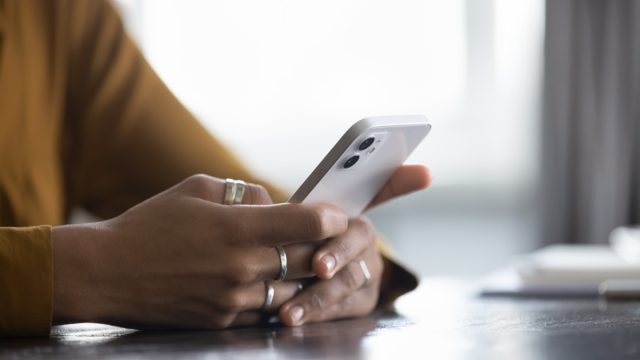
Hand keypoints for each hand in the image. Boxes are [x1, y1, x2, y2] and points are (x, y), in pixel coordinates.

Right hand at [52, 175, 348, 328]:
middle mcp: (242, 265)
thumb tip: (273, 202)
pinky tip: (275, 283)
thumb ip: (243, 192)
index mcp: (238, 227)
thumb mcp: (196, 188)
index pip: (308, 222)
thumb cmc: (150, 223)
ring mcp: (234, 297)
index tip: (338, 215)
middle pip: (310, 259)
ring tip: (309, 264)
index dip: (332, 217)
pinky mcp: (223, 319)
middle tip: (334, 240)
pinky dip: (277, 296)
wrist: (107, 272)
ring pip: (293, 289)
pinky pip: (266, 309)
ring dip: (305, 276)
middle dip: (328, 249)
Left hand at [279, 164, 430, 325]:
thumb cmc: (282, 243)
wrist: (279, 281)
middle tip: (319, 265)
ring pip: (350, 278)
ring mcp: (367, 268)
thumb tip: (264, 200)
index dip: (402, 179)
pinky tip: (296, 316)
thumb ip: (284, 212)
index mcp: (346, 209)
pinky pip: (345, 306)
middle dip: (339, 251)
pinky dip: (319, 312)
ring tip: (290, 307)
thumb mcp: (280, 222)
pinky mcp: (363, 299)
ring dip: (319, 293)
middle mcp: (363, 237)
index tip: (424, 173)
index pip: (381, 186)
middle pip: (360, 237)